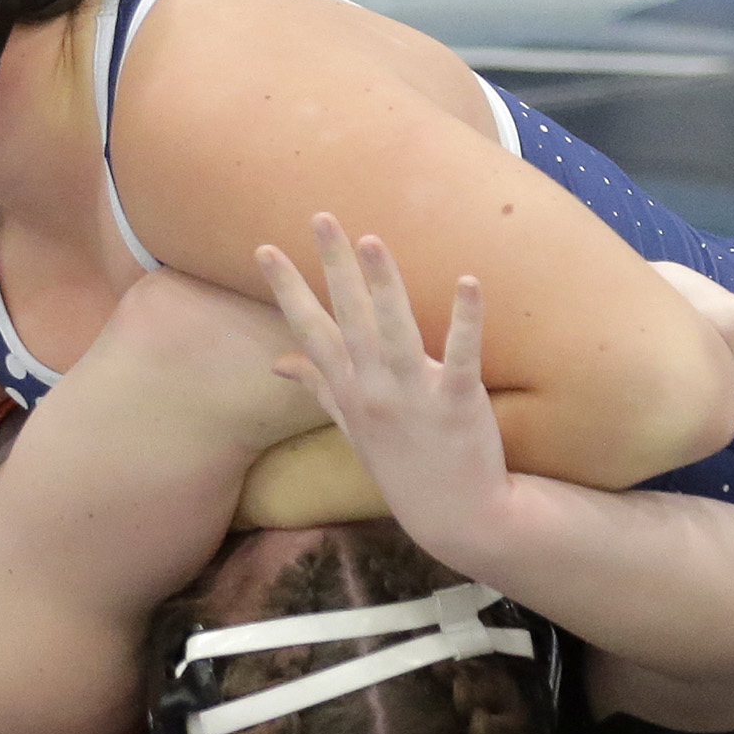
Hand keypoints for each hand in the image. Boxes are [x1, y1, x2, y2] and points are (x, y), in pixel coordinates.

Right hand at [254, 214, 510, 555]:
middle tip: (321, 217)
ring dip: (383, 284)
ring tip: (371, 240)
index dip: (288, 289)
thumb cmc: (403, 464)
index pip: (311, 330)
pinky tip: (469, 281)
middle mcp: (373, 390)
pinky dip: (466, 319)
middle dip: (333, 265)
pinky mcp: (459, 403)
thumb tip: (279, 363)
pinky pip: (463, 355)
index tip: (264, 249)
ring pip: (395, 331)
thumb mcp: (352, 427)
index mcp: (350, 390)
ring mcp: (414, 396)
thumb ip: (320, 387)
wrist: (456, 515)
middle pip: (349, 318)